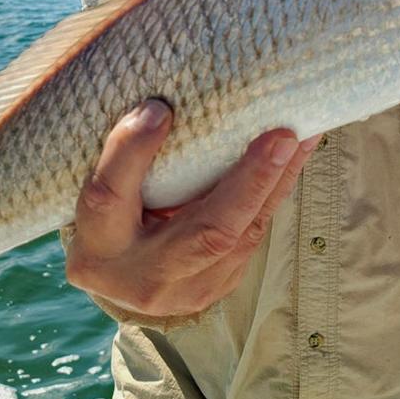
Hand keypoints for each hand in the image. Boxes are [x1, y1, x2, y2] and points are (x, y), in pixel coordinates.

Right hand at [64, 100, 318, 318]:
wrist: (122, 280)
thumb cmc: (107, 219)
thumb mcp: (97, 186)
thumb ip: (121, 151)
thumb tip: (159, 107)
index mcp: (99, 247)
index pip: (110, 197)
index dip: (133, 152)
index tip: (158, 109)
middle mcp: (146, 278)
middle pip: (206, 233)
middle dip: (249, 183)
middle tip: (281, 136)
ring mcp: (193, 290)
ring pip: (246, 236)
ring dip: (278, 182)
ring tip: (302, 135)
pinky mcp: (223, 285)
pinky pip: (256, 235)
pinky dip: (276, 191)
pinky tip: (294, 156)